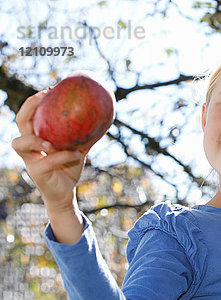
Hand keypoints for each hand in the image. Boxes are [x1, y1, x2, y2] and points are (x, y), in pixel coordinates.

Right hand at [12, 89, 85, 210]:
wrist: (67, 192)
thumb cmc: (69, 168)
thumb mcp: (78, 148)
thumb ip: (84, 135)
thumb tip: (103, 118)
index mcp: (36, 138)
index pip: (28, 115)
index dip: (34, 102)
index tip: (49, 89)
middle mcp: (29, 147)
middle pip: (20, 123)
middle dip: (29, 108)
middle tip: (44, 97)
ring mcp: (30, 160)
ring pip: (20, 144)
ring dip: (35, 138)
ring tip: (51, 139)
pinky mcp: (37, 173)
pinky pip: (48, 161)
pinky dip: (64, 156)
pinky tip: (78, 155)